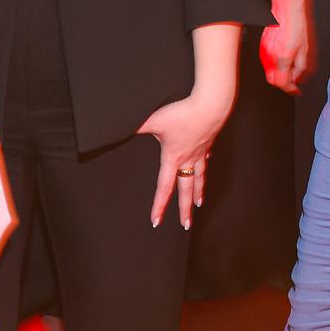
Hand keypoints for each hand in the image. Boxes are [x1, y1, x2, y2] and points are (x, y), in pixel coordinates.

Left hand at [136, 89, 230, 228]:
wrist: (210, 105)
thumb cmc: (183, 113)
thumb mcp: (155, 120)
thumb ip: (136, 125)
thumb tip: (119, 128)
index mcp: (173, 157)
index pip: (163, 188)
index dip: (159, 206)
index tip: (156, 221)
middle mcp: (188, 158)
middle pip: (186, 190)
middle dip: (185, 210)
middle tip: (186, 225)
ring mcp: (200, 151)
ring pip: (199, 177)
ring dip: (198, 192)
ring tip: (199, 203)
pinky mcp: (208, 141)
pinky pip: (206, 159)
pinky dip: (205, 167)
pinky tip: (205, 166)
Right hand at [260, 0, 313, 93]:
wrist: (286, 10)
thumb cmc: (296, 25)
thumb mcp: (304, 49)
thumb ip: (300, 67)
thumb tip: (296, 78)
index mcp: (282, 58)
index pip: (282, 83)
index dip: (290, 89)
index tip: (296, 90)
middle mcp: (270, 56)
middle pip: (272, 80)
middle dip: (283, 84)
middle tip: (293, 82)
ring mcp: (264, 50)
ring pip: (268, 71)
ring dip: (278, 74)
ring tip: (289, 70)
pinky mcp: (262, 45)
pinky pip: (266, 61)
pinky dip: (274, 66)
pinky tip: (282, 60)